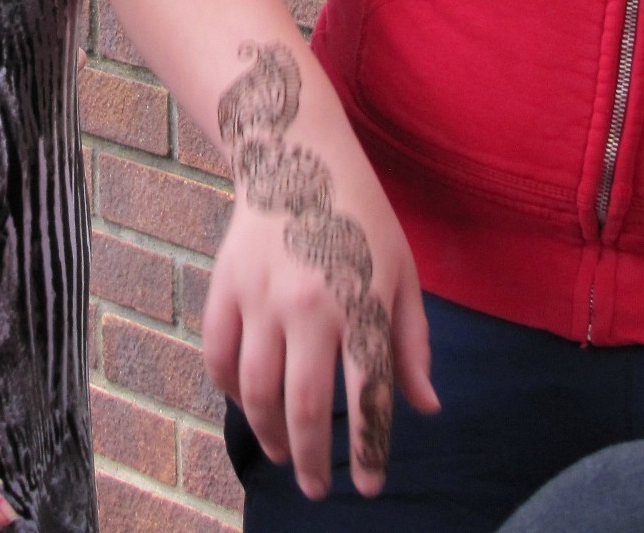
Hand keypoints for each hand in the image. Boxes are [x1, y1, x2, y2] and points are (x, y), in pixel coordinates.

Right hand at [202, 43, 438, 499]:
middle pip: (305, 407)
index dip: (368, 451)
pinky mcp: (225, 286)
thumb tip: (424, 408)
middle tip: (316, 489)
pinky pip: (219, 355)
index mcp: (360, 304)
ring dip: (268, 433)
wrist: (296, 155)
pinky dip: (229, 390)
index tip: (367, 487)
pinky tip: (247, 403)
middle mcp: (308, 306)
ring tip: (281, 453)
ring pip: (256, 389)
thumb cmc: (361, 216)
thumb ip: (411, 344)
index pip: (366, 398)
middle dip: (311, 460)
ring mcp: (260, 297)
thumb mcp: (401, 273)